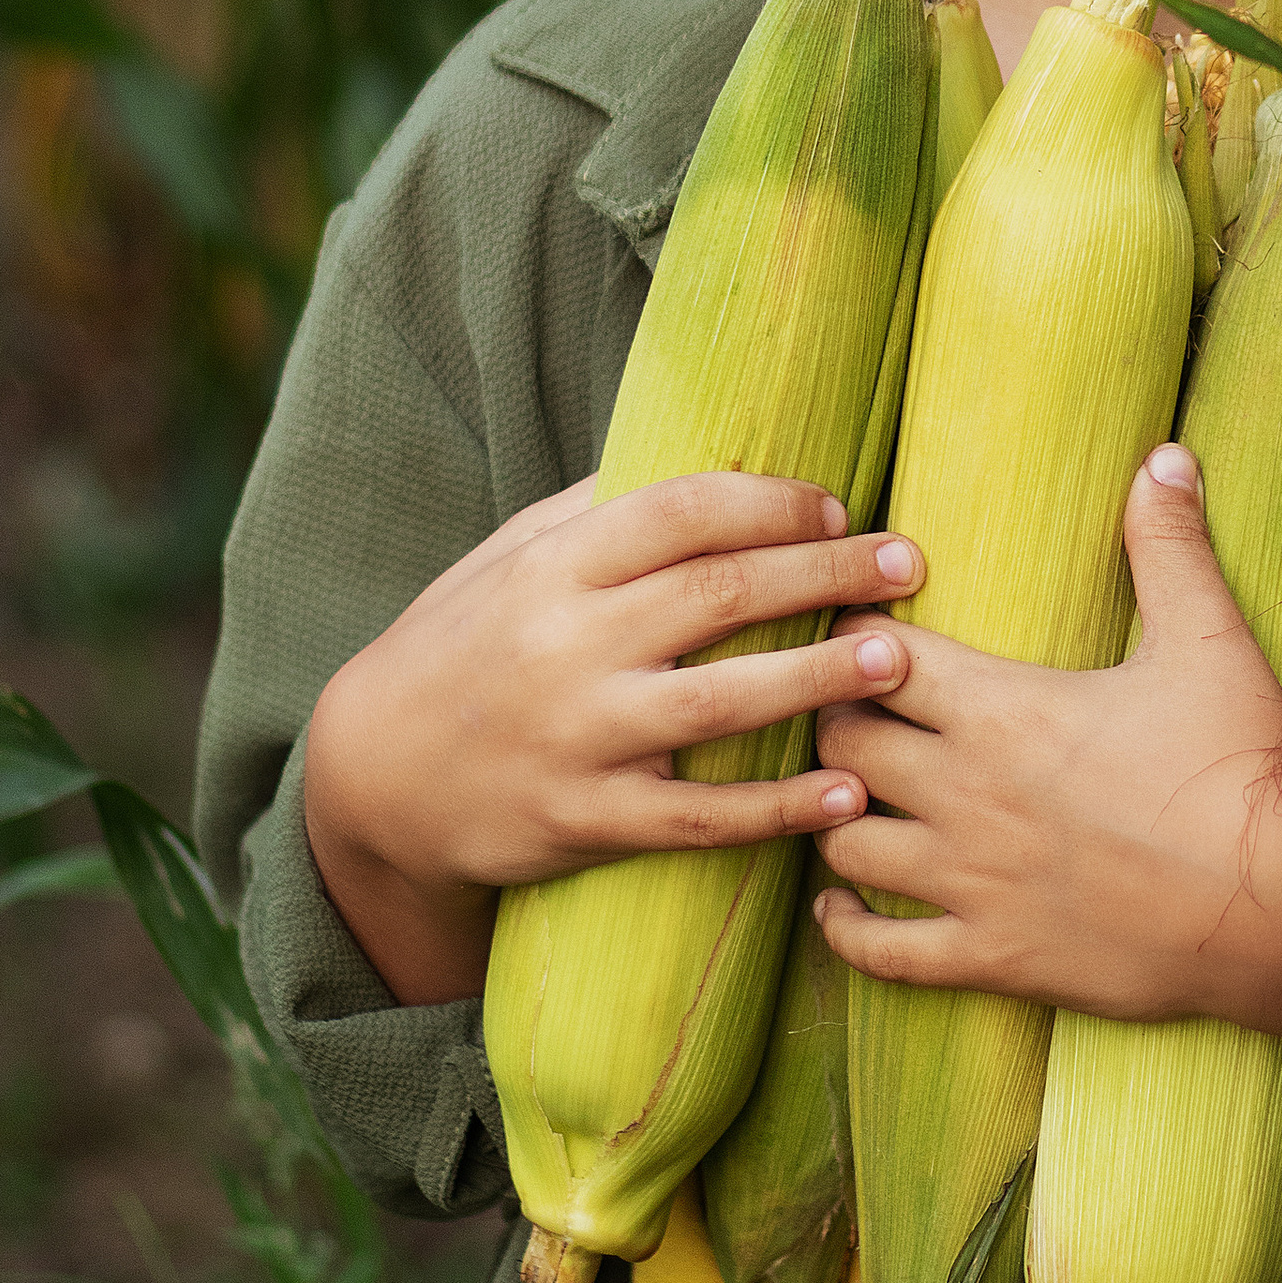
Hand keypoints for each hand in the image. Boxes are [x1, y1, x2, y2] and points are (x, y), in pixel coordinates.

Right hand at [305, 471, 914, 1003]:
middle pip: (722, 594)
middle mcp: (568, 643)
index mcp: (556, 565)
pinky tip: (844, 793)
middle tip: (909, 564)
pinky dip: (777, 807)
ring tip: (901, 661)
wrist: (372, 772)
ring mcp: (579, 735)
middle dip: (829, 572)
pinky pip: (699, 816)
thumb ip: (598, 512)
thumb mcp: (509, 557)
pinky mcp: (585, 820)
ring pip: (725, 702)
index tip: (840, 504)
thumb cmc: (461, 645)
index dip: (772, 503)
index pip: (683, 512)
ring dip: (824, 678)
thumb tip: (709, 463)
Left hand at [813, 445, 1281, 1158]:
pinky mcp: (994, 957)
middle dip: (830, 716)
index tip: (856, 626)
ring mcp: (973, 881)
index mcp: (1001, 708)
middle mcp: (966, 793)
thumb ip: (1169, 544)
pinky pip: (882, 952)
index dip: (852, 634)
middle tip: (843, 705)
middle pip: (837, 741)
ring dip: (832, 816)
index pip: (871, 655)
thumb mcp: (1209, 638)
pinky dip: (847, 929)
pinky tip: (839, 910)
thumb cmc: (1246, 764)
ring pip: (841, 842)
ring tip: (842, 796)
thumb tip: (1167, 454)